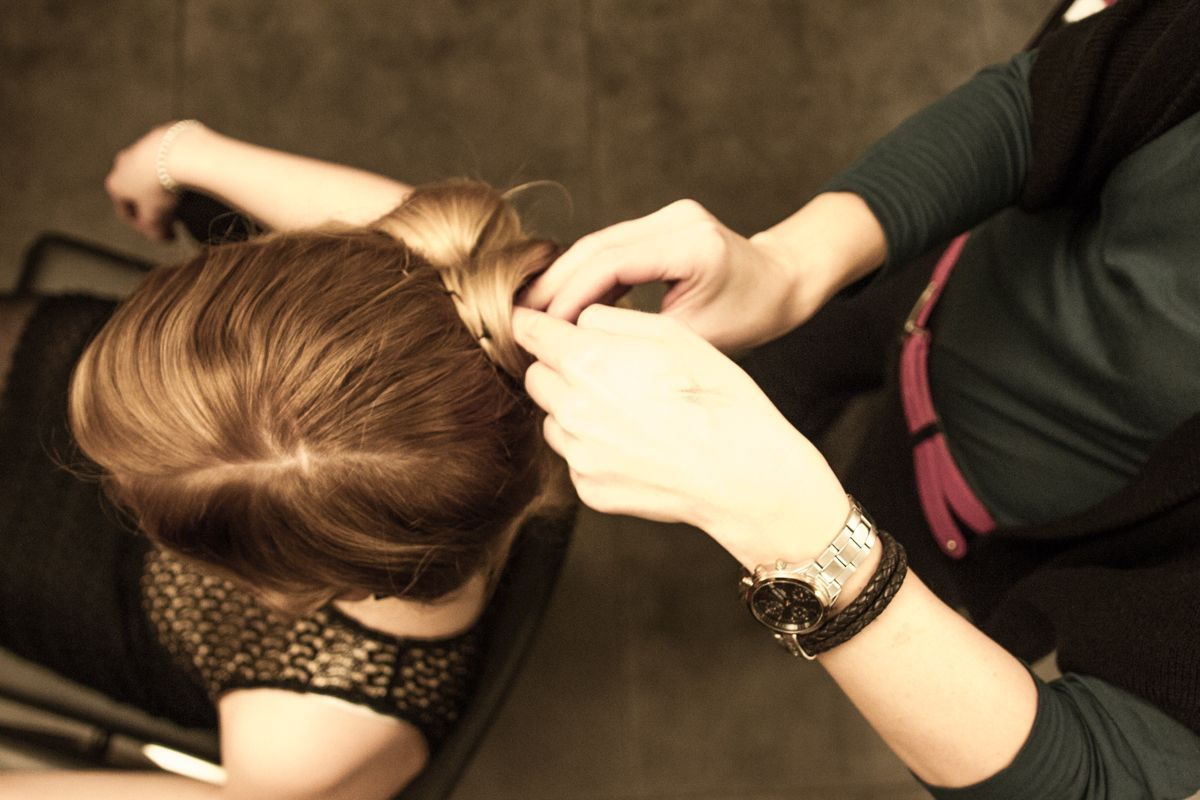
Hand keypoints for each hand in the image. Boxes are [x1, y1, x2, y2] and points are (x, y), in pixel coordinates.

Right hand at [104, 124, 189, 240]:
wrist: (177, 152)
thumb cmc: (161, 188)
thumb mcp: (157, 218)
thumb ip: (156, 232)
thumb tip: (164, 238)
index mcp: (115, 184)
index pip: (126, 213)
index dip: (144, 227)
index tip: (162, 233)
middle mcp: (121, 164)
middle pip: (137, 191)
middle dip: (152, 205)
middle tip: (171, 216)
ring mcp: (138, 147)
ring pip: (149, 173)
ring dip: (161, 185)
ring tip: (179, 196)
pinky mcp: (158, 136)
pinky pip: (165, 159)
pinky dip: (172, 168)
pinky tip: (185, 175)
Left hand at [513, 305, 849, 567]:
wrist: (740, 473)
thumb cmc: (716, 398)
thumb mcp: (672, 334)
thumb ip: (612, 319)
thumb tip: (578, 321)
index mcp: (587, 361)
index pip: (530, 331)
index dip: (534, 324)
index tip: (539, 324)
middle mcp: (571, 409)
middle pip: (536, 376)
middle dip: (558, 367)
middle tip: (603, 369)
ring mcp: (578, 454)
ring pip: (552, 418)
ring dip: (573, 408)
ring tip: (627, 410)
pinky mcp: (589, 488)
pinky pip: (575, 456)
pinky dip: (593, 447)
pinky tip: (636, 443)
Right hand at [520, 199, 807, 352]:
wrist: (783, 283)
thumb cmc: (750, 316)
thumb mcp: (696, 339)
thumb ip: (638, 335)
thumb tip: (578, 346)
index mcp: (689, 245)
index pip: (610, 264)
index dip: (568, 296)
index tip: (539, 329)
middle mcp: (676, 219)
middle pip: (595, 247)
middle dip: (554, 284)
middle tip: (519, 320)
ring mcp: (668, 215)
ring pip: (597, 244)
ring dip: (564, 279)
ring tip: (534, 314)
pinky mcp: (663, 221)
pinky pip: (612, 247)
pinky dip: (586, 274)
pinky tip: (565, 302)